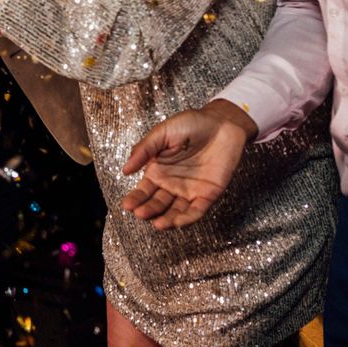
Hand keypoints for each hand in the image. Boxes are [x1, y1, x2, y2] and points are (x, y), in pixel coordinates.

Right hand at [119, 100, 257, 228]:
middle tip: (140, 213)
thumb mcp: (162, 133)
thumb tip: (125, 170)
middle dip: (148, 210)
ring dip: (166, 219)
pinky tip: (176, 222)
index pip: (143, 190)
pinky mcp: (207, 194)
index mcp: (158, 170)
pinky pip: (196, 211)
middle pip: (157, 203)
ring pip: (175, 211)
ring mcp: (189, 190)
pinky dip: (186, 218)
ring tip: (157, 223)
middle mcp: (171, 184)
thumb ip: (144, 150)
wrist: (221, 122)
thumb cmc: (191, 124)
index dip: (135, 199)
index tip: (127, 205)